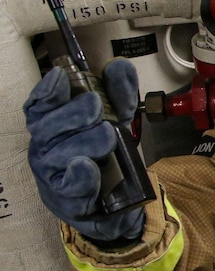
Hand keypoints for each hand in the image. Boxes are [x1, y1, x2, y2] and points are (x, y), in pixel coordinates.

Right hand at [24, 60, 144, 242]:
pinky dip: (79, 176)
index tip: (60, 78)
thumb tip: (118, 66)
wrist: (119, 203)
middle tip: (94, 105)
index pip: (39, 106)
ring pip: (59, 155)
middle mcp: (47, 147)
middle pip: (48, 127)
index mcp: (54, 125)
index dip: (46, 92)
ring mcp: (53, 174)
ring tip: (107, 135)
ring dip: (84, 142)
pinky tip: (87, 166)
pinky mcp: (67, 199)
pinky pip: (69, 187)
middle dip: (71, 114)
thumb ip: (119, 94)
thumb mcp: (118, 120)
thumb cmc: (108, 157)